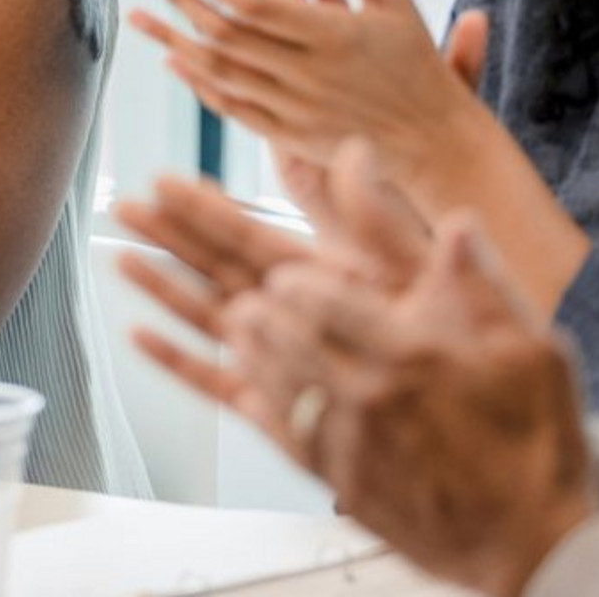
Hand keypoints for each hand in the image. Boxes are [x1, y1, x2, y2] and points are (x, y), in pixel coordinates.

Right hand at [117, 142, 429, 408]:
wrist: (477, 446)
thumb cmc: (457, 361)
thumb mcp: (415, 276)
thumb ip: (378, 219)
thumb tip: (354, 152)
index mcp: (327, 279)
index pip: (252, 237)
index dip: (207, 209)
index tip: (165, 181)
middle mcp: (298, 316)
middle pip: (219, 270)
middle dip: (170, 237)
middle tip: (124, 206)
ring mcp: (283, 362)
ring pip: (209, 318)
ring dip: (164, 288)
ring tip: (121, 257)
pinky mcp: (277, 412)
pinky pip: (216, 384)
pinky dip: (178, 361)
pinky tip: (141, 338)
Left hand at [128, 0, 488, 181]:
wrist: (435, 139)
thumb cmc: (415, 57)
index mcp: (333, 34)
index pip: (252, 3)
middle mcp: (308, 73)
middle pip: (225, 34)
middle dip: (178, 0)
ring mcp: (295, 109)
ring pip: (219, 72)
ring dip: (173, 41)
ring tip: (139, 16)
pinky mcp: (290, 137)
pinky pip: (231, 107)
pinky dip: (198, 83)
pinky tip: (173, 60)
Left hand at [220, 216, 595, 596]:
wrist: (534, 542)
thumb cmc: (536, 445)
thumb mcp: (532, 351)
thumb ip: (483, 283)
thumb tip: (457, 222)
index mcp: (413, 355)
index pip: (325, 301)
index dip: (293, 283)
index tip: (282, 274)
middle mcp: (372, 396)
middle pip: (286, 336)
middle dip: (257, 307)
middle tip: (245, 293)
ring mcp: (350, 441)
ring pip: (274, 381)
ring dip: (247, 348)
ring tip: (238, 325)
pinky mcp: (340, 479)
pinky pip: (279, 432)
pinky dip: (254, 402)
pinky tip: (245, 385)